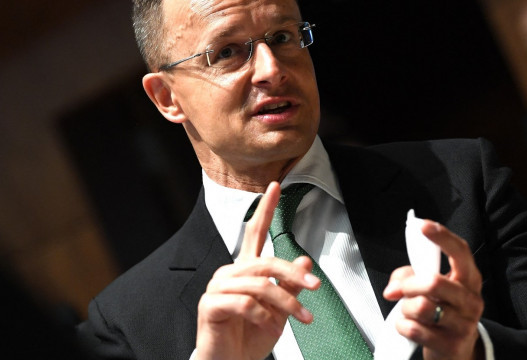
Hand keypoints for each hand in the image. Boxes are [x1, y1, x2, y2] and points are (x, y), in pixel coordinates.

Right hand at [195, 182, 320, 359]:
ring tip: (301, 319)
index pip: (254, 232)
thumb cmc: (248, 339)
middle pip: (265, 261)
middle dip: (293, 274)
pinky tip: (270, 328)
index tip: (276, 187)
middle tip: (315, 287)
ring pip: (258, 284)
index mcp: (244, 271)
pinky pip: (243, 303)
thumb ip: (289, 286)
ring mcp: (218, 288)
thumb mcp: (278, 312)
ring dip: (286, 302)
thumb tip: (306, 263)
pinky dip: (263, 316)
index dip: (265, 209)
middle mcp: (229, 273)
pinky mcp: (210, 305)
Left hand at [383, 221, 484, 359]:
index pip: (461, 252)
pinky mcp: (451, 345)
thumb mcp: (427, 289)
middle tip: (397, 291)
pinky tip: (409, 327)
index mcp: (469, 279)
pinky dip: (403, 326)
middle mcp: (471, 300)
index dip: (442, 237)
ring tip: (409, 312)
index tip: (423, 226)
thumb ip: (408, 277)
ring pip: (422, 307)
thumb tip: (393, 289)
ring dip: (406, 308)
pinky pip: (414, 329)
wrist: (455, 351)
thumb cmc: (440, 311)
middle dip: (409, 285)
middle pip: (435, 282)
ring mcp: (464, 324)